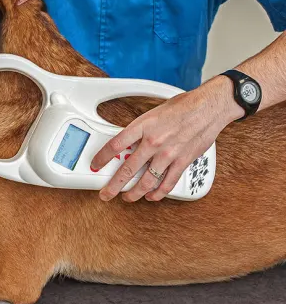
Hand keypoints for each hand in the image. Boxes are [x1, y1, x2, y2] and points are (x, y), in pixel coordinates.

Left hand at [91, 77, 241, 201]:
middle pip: (127, 169)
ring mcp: (168, 154)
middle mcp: (153, 142)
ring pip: (146, 181)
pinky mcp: (182, 162)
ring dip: (134, 193)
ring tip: (127, 197)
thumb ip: (141, 129)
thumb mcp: (154, 112)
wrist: (209, 107)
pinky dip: (158, 193)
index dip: (102, 157)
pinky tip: (151, 196)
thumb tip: (129, 141)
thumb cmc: (183, 106)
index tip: (95, 164)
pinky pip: (167, 183)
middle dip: (113, 185)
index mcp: (143, 126)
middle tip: (105, 194)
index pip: (115, 145)